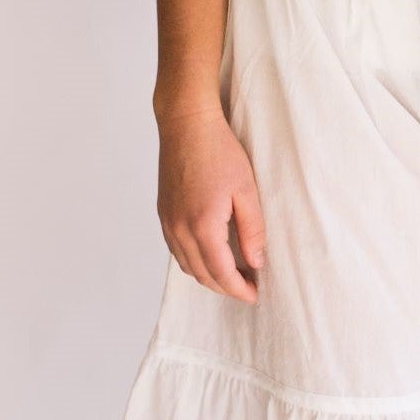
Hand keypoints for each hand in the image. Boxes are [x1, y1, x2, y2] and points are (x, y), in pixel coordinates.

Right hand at [157, 102, 266, 301]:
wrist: (186, 124)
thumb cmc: (218, 151)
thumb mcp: (246, 190)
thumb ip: (252, 230)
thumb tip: (255, 262)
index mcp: (202, 226)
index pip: (221, 273)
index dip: (239, 289)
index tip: (255, 295)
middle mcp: (179, 229)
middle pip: (202, 274)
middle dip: (225, 287)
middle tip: (248, 287)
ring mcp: (168, 222)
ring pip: (186, 266)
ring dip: (208, 276)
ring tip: (233, 274)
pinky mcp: (163, 214)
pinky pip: (177, 250)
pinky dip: (194, 261)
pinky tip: (210, 255)